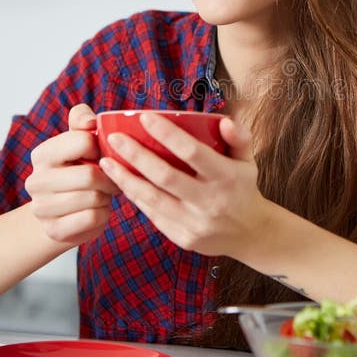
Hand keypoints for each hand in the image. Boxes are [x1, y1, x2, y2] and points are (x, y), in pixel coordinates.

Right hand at [25, 104, 119, 244]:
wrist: (61, 214)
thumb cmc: (77, 170)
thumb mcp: (78, 142)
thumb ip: (82, 122)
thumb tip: (91, 122)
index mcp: (42, 154)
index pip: (83, 141)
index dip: (101, 148)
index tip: (101, 155)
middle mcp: (36, 180)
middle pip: (90, 175)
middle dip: (109, 178)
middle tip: (112, 179)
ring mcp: (42, 208)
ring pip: (93, 198)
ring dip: (106, 196)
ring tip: (103, 194)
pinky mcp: (54, 230)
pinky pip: (93, 218)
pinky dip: (103, 214)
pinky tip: (97, 210)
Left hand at [98, 113, 269, 259]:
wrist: (249, 235)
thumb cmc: (243, 188)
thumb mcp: (248, 161)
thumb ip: (240, 138)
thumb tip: (224, 121)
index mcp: (226, 177)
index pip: (193, 152)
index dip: (167, 134)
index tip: (145, 118)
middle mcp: (210, 201)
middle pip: (165, 176)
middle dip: (136, 155)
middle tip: (115, 138)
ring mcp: (195, 223)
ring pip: (152, 199)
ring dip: (126, 179)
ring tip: (106, 162)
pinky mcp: (183, 238)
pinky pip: (154, 215)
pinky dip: (136, 197)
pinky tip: (122, 182)